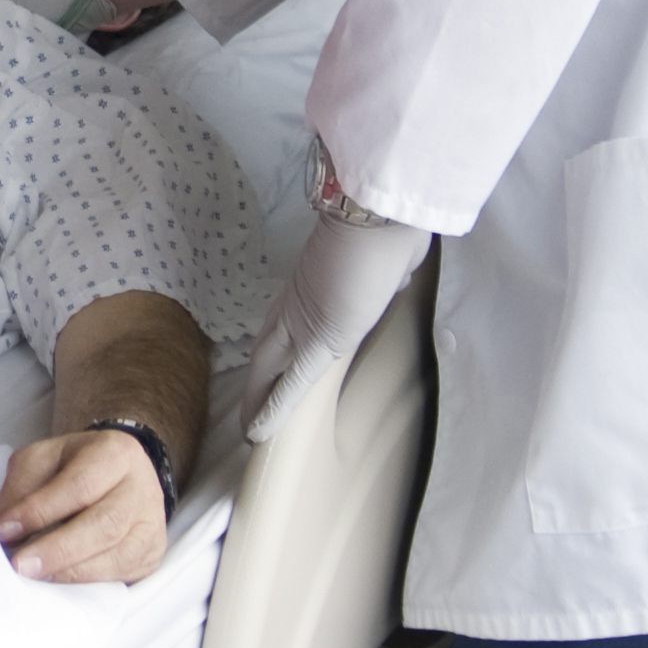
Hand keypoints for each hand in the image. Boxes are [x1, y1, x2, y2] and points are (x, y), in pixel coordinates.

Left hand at [0, 428, 168, 583]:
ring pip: (117, 556)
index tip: (6, 530)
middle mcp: (142, 488)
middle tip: (21, 565)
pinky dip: (89, 582)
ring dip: (71, 572)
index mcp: (115, 452)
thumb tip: (9, 529)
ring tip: (37, 576)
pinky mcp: (151, 555)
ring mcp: (152, 524)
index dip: (41, 510)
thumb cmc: (74, 465)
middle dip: (58, 550)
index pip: (80, 485)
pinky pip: (123, 575)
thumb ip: (23, 486)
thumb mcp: (44, 457)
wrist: (116, 474)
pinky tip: (61, 581)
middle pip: (104, 526)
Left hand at [242, 209, 431, 442]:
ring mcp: (301, 321)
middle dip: (259, 380)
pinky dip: (273, 407)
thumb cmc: (390, 231)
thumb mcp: (389, 258)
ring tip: (251, 427)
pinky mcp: (315, 340)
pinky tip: (259, 431)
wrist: (379, 215)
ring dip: (259, 396)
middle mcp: (299, 305)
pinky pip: (290, 382)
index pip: (286, 324)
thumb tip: (397, 274)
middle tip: (250, 408)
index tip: (270, 372)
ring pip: (269, 366)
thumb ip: (385, 272)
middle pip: (269, 347)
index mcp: (315, 287)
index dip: (277, 350)